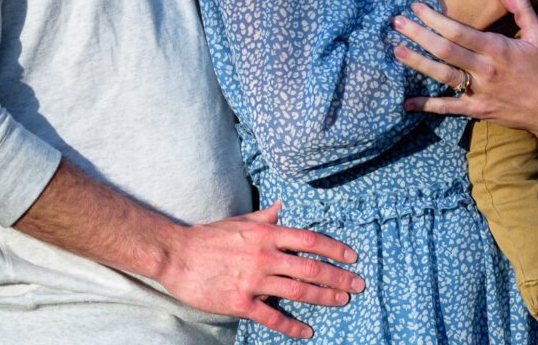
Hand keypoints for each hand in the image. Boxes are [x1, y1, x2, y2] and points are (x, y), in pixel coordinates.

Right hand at [159, 201, 363, 339]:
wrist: (179, 256)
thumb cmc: (211, 236)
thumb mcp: (241, 221)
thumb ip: (266, 217)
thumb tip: (282, 207)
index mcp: (267, 234)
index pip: (309, 240)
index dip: (334, 248)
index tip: (352, 256)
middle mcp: (265, 255)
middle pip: (310, 268)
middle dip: (338, 277)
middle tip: (358, 284)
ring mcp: (254, 280)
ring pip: (298, 291)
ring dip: (324, 298)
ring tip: (343, 301)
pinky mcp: (242, 301)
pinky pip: (273, 316)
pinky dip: (293, 326)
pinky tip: (308, 331)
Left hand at [392, 0, 537, 161]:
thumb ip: (520, 6)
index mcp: (497, 49)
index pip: (458, 31)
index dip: (434, 18)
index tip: (416, 6)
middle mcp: (484, 70)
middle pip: (444, 51)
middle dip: (418, 34)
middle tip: (396, 22)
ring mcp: (479, 92)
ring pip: (441, 76)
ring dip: (417, 63)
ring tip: (396, 50)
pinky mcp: (477, 110)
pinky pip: (448, 108)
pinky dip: (426, 106)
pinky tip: (406, 103)